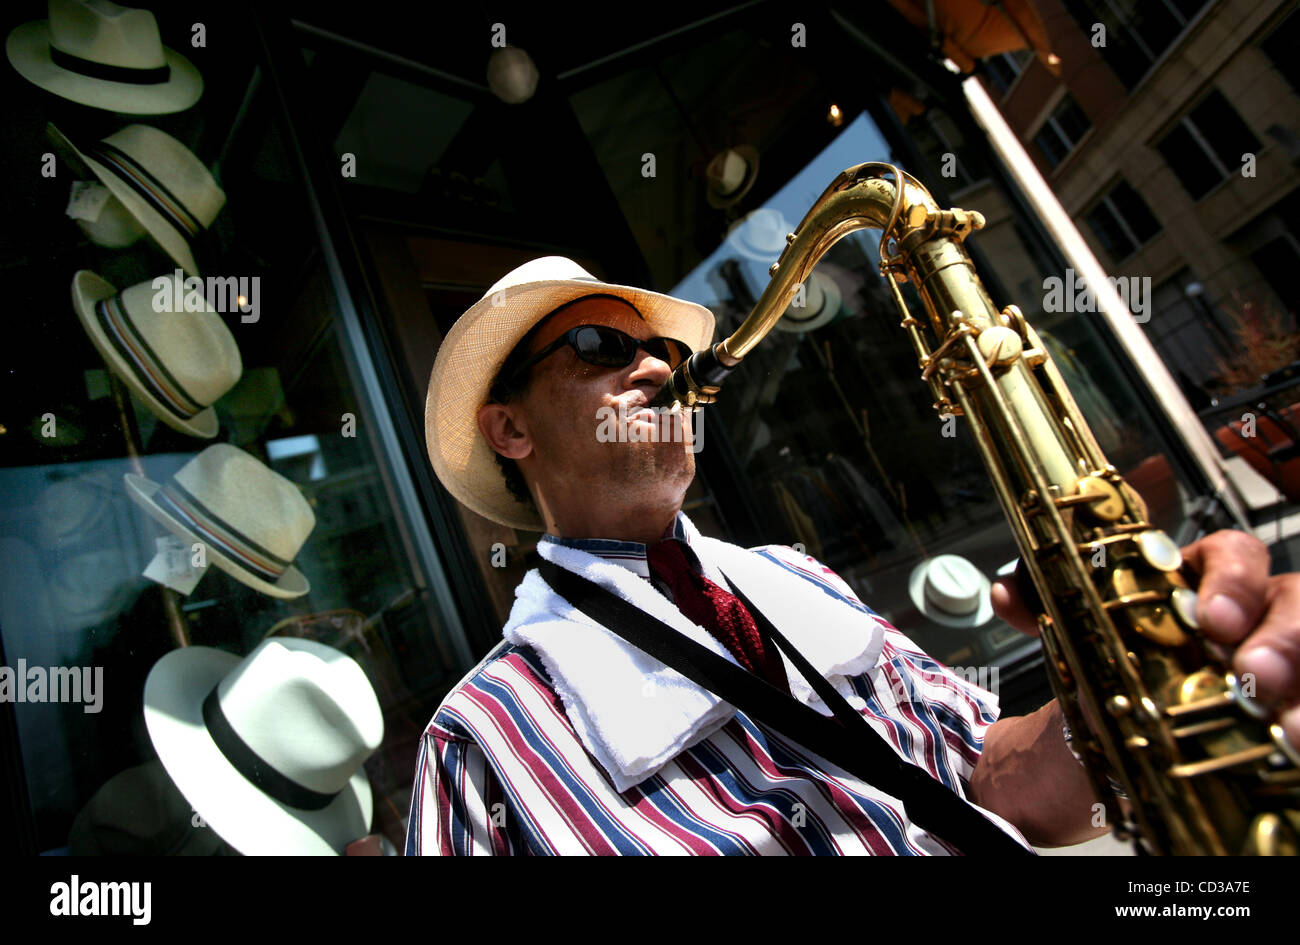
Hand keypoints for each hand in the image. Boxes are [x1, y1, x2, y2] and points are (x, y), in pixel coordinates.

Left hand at [990, 530, 1299, 749]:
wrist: (1141, 725)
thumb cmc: (1131, 659)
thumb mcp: (1091, 629)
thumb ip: (1048, 605)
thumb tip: (1006, 593)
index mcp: (1206, 582)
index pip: (1233, 555)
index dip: (1231, 577)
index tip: (1211, 617)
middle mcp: (1258, 617)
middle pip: (1292, 602)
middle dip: (1282, 636)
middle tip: (1253, 675)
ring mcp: (1285, 661)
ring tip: (1289, 729)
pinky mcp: (1293, 701)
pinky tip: (1293, 746)